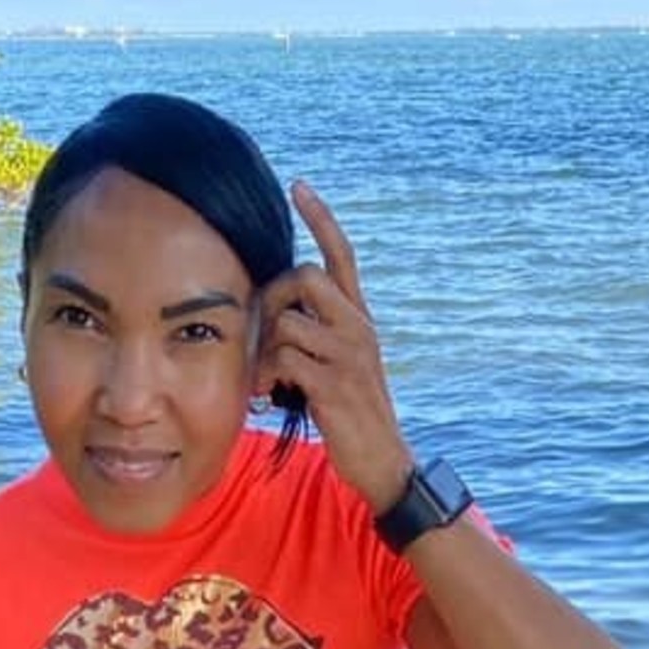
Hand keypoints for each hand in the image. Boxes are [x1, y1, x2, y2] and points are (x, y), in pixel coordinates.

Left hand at [256, 181, 411, 510]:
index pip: (342, 254)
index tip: (298, 186)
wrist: (384, 461)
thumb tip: (275, 316)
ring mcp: (350, 357)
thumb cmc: (352, 413)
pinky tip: (268, 394)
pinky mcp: (335, 387)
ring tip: (265, 377)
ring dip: (265, 348)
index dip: (320, 218)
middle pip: (305, 276)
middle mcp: (359, 328)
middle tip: (265, 334)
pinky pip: (286, 359)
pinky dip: (267, 376)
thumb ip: (317, 333)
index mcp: (360, 318)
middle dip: (273, 297)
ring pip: (289, 321)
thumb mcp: (341, 364)